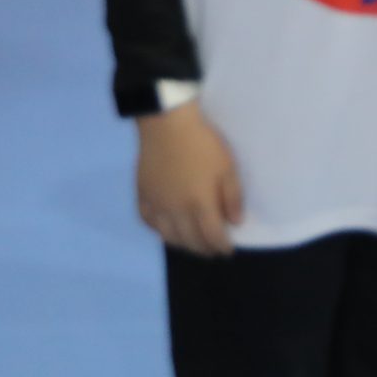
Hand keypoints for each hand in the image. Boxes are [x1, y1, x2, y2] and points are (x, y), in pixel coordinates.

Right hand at [136, 103, 241, 256]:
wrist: (167, 124)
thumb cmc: (203, 144)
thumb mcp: (227, 168)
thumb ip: (232, 198)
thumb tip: (234, 223)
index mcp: (199, 204)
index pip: (212, 236)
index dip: (221, 247)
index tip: (228, 250)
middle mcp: (175, 210)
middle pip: (190, 241)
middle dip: (204, 249)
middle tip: (213, 251)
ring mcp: (156, 204)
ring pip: (168, 237)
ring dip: (183, 245)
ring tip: (193, 244)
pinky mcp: (142, 195)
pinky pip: (149, 222)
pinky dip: (159, 231)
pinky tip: (167, 230)